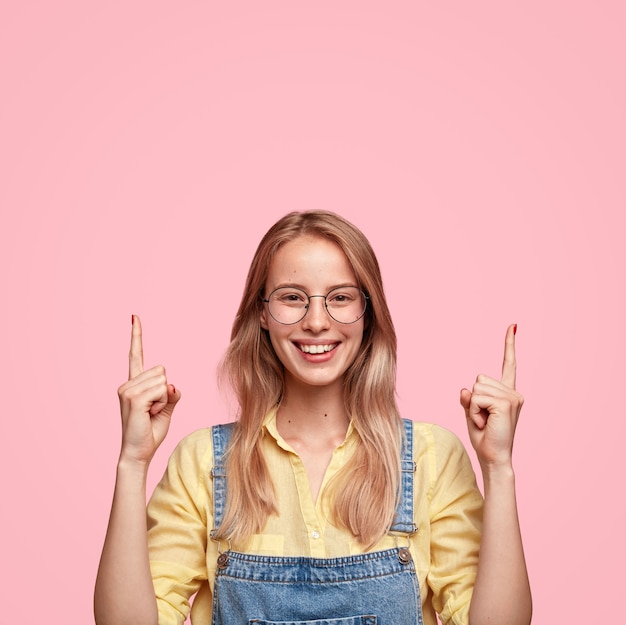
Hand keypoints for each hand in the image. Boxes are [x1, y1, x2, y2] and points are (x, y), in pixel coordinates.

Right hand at [116, 315, 179, 464]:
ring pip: (163, 381)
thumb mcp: (167, 408)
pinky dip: (161, 403)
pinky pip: (161, 391)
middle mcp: (127, 383)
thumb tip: (171, 385)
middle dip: (166, 391)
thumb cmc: (150, 431)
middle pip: (162, 370)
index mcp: (134, 383)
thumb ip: (171, 393)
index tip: (134, 316)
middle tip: (153, 409)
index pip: (136, 354)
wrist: (138, 452)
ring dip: (163, 399)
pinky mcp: (132, 398)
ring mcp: (127, 390)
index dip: (136, 335)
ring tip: (150, 413)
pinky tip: (149, 414)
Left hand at [460, 324, 523, 468]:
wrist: (493, 457)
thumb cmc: (484, 437)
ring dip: (473, 407)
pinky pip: (476, 398)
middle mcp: (513, 392)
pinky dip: (474, 411)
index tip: (513, 325)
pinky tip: (486, 423)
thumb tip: (466, 388)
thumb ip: (468, 398)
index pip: (509, 363)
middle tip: (484, 419)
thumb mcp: (471, 413)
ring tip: (485, 422)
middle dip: (473, 400)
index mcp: (507, 392)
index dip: (509, 344)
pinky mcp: (506, 403)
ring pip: (476, 388)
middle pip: (479, 379)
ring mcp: (512, 396)